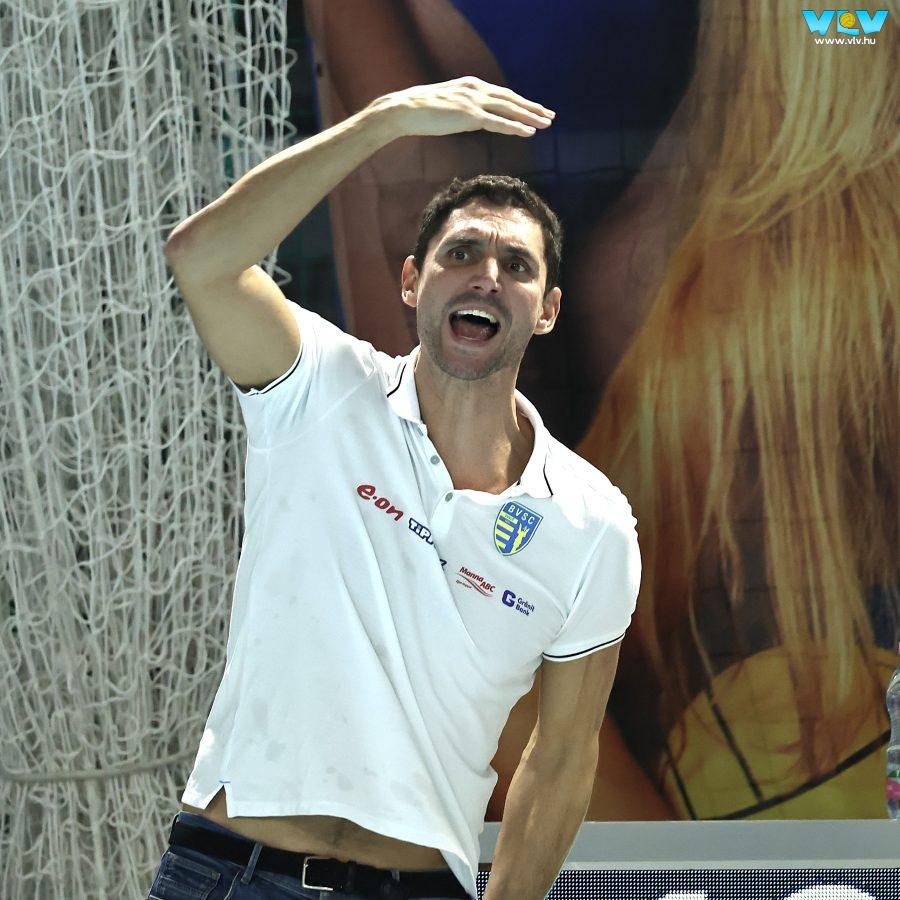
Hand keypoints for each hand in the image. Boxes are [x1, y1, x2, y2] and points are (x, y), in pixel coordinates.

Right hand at [371, 76, 554, 138]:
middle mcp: (476, 89)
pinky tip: (529, 132)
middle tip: (550, 116)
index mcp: (471, 86)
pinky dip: (515, 127)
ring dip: (530, 117)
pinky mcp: (470, 116)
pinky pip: (498, 122)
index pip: (502, 94)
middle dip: (532, 108)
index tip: (535, 109)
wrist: (405, 109)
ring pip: (509, 109)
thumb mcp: (447, 106)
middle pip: (511, 99)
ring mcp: (474, 102)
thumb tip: (473, 119)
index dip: (521, 102)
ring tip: (546, 124)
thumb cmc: (422, 111)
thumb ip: (463, 110)